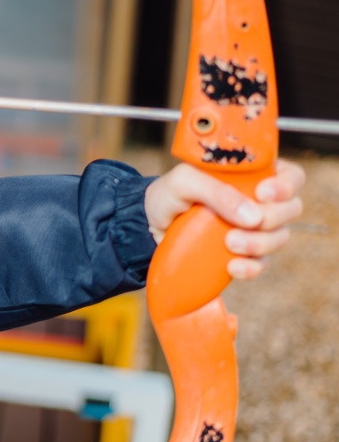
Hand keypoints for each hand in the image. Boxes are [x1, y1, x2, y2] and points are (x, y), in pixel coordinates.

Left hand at [144, 158, 304, 279]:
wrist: (148, 225)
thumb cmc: (168, 194)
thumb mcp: (183, 182)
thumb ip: (215, 191)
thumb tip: (252, 215)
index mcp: (251, 174)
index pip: (290, 176)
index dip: (286, 186)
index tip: (262, 194)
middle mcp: (259, 200)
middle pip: (292, 209)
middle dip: (272, 218)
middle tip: (244, 223)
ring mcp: (254, 228)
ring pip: (280, 237)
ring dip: (260, 244)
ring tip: (230, 243)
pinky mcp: (244, 253)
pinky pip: (262, 264)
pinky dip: (251, 267)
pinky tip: (233, 267)